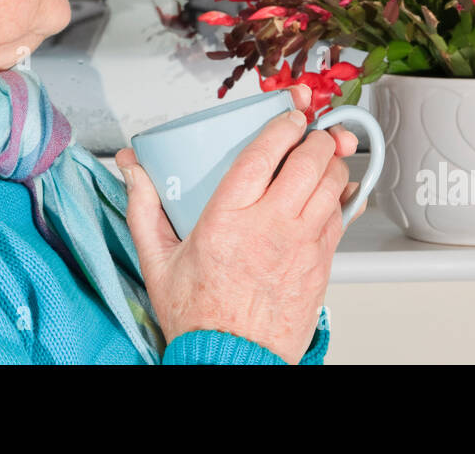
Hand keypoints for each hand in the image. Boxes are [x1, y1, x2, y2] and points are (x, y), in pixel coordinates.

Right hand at [115, 83, 367, 363]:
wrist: (231, 360)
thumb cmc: (198, 315)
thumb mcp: (158, 259)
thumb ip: (143, 206)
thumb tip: (131, 169)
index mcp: (228, 218)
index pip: (265, 153)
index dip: (283, 124)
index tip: (289, 114)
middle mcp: (271, 227)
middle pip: (310, 161)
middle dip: (317, 137)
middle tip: (312, 130)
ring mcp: (302, 246)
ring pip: (333, 185)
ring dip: (333, 163)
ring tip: (324, 156)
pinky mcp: (321, 265)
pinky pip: (342, 218)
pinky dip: (343, 197)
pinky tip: (334, 192)